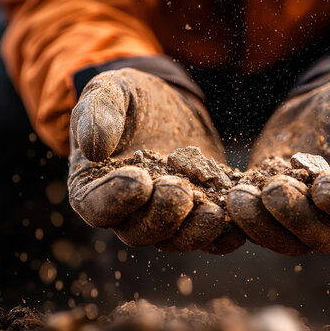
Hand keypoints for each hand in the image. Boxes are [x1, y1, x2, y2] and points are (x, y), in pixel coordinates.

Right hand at [67, 68, 237, 252]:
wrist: (170, 104)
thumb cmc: (129, 97)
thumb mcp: (110, 91)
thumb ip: (97, 113)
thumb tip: (92, 149)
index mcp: (93, 188)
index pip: (97, 206)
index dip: (116, 199)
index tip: (139, 180)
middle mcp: (127, 213)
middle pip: (140, 232)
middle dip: (161, 215)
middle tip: (179, 189)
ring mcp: (165, 218)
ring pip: (177, 239)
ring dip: (195, 231)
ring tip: (214, 212)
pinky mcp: (198, 215)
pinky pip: (210, 236)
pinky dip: (223, 233)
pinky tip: (237, 219)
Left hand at [228, 75, 329, 254]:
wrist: (323, 100)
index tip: (323, 185)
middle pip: (321, 236)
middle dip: (294, 216)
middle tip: (274, 188)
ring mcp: (305, 218)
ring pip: (284, 238)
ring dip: (260, 224)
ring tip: (239, 197)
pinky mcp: (272, 210)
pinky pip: (257, 226)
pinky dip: (240, 219)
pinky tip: (223, 200)